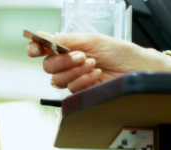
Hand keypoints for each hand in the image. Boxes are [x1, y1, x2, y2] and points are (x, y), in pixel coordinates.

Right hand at [26, 31, 170, 92]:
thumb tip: (46, 38)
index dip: (35, 48)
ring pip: (57, 79)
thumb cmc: (118, 51)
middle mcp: (68, 63)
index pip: (44, 48)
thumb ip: (66, 40)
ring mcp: (73, 77)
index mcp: (68, 47)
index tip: (35, 50)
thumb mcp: (92, 40)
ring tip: (93, 65)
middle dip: (63, 61)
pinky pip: (71, 89)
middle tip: (81, 56)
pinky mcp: (81, 91)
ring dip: (75, 71)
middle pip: (48, 66)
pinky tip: (96, 75)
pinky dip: (83, 80)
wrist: (135, 68)